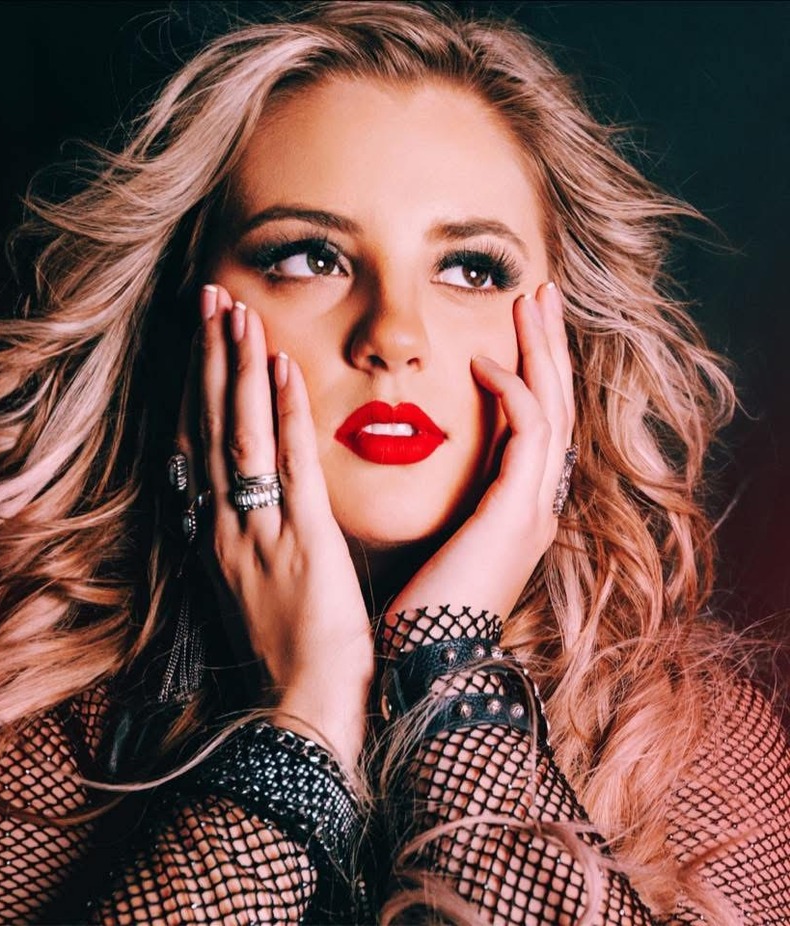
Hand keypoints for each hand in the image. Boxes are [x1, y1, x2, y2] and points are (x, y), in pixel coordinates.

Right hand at [176, 284, 372, 769]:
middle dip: (209, 358)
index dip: (197, 388)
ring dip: (237, 370)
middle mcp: (226, 526)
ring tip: (236, 312)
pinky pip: (290, 468)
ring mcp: (260, 533)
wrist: (300, 709)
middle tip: (209, 297)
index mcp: (216, 536)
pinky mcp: (303, 544)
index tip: (201, 337)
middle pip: (210, 427)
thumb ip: (247, 540)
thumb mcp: (254, 589)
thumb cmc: (286, 654)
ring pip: (241, 436)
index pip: (199, 446)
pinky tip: (282, 368)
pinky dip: (284, 415)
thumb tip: (247, 502)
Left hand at [383, 282, 574, 650]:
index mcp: (515, 508)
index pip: (537, 425)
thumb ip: (442, 496)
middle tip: (541, 292)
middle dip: (549, 347)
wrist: (424, 663)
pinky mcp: (516, 515)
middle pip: (558, 406)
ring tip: (529, 300)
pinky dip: (514, 392)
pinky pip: (530, 435)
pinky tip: (483, 361)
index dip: (531, 371)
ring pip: (555, 409)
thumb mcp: (433, 537)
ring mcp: (534, 510)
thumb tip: (412, 453)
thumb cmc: (415, 605)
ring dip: (542, 351)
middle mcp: (537, 505)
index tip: (511, 327)